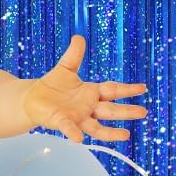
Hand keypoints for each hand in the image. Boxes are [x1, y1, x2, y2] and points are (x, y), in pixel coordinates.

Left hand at [21, 35, 147, 142]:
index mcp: (91, 93)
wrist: (31, 99)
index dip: (127, 89)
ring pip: (96, 127)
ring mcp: (76, 117)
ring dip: (110, 132)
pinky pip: (69, 128)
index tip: (143, 88)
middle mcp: (87, 108)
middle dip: (126, 111)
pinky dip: (74, 133)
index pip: (112, 90)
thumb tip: (79, 37)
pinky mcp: (61, 122)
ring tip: (126, 134)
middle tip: (143, 112)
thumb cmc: (51, 86)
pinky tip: (79, 138)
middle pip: (110, 110)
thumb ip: (74, 55)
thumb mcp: (65, 68)